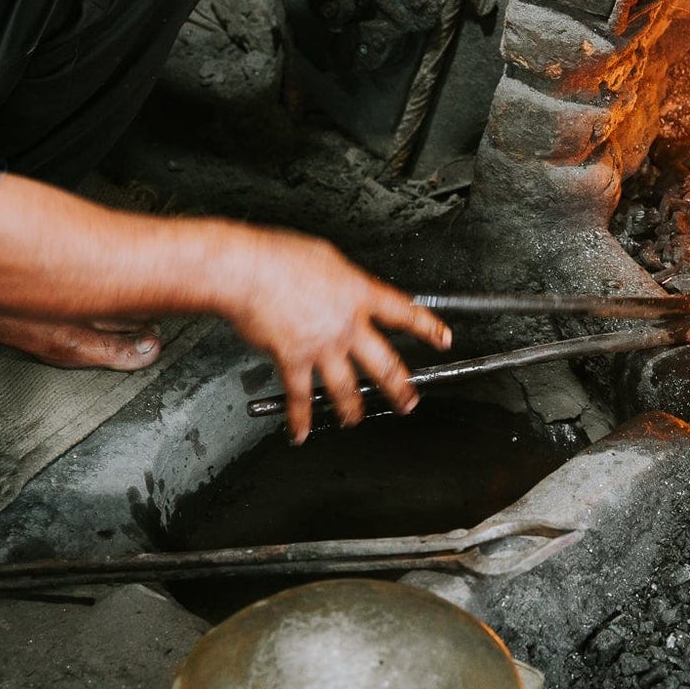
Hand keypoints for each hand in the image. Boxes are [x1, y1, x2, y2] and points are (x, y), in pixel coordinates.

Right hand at [224, 228, 451, 443]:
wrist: (247, 270)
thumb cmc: (278, 256)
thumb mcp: (326, 257)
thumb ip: (342, 281)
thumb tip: (345, 287)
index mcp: (358, 294)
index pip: (403, 313)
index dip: (427, 328)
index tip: (443, 338)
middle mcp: (347, 324)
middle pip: (384, 362)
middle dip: (400, 387)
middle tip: (408, 401)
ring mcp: (323, 346)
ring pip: (347, 388)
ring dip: (352, 409)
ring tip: (355, 419)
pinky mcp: (294, 360)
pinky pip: (300, 397)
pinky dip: (299, 418)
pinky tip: (300, 432)